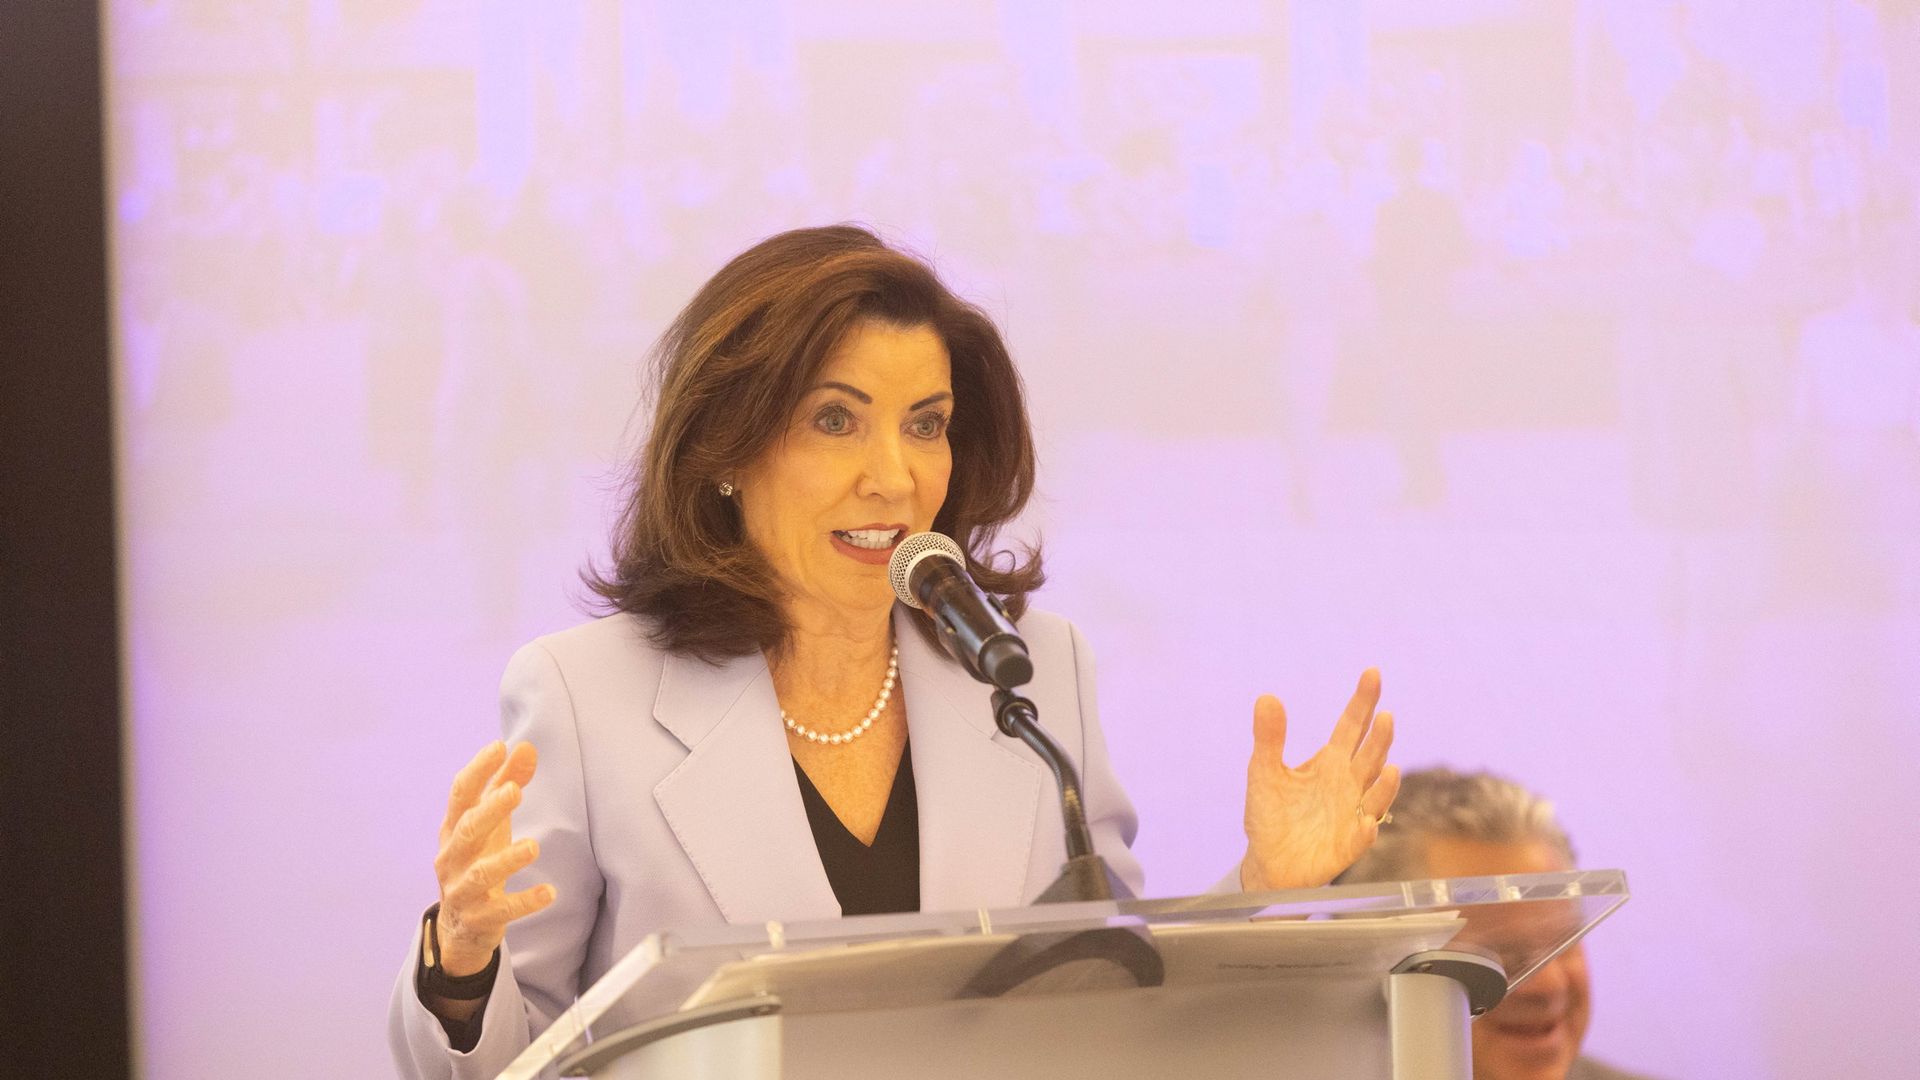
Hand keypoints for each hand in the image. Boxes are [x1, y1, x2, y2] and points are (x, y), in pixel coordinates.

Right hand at [432, 740, 553, 975]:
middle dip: (489, 811)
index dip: (477, 770)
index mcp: (454, 828)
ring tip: (533, 847)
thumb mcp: (491, 823)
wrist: (459, 927)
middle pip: (467, 831)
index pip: (461, 795)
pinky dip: (524, 901)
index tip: (498, 747)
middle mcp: (452, 858)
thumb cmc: (477, 859)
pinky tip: (549, 893)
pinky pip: (501, 910)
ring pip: (480, 874)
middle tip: (515, 791)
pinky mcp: (478, 919)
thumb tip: (526, 746)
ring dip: (506, 860)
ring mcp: (461, 890)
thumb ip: (506, 784)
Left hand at [1239, 669, 1400, 891]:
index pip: (1351, 727)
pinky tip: (1367, 823)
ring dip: (1384, 784)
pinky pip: (1361, 838)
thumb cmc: (1272, 814)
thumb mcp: (1264, 772)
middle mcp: (1348, 785)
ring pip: (1375, 795)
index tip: (1372, 673)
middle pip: (1369, 756)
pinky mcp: (1347, 846)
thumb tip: (1266, 697)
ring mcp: (1352, 815)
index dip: (1362, 701)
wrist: (1269, 862)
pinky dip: (1366, 831)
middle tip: (1385, 715)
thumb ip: (1268, 738)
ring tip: (1388, 766)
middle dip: (1379, 738)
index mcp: (1330, 762)